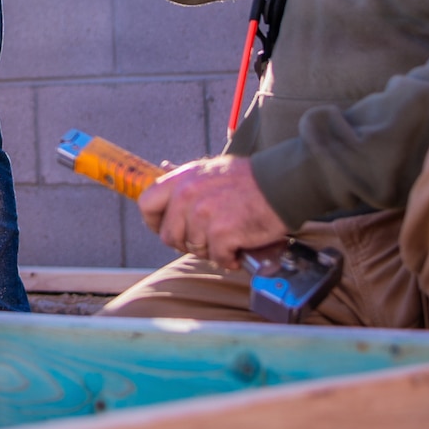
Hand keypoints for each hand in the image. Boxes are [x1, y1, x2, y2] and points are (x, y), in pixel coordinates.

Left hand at [137, 156, 291, 269]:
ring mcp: (204, 213)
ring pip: (194, 249)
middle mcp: (188, 194)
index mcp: (182, 178)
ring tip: (230, 238)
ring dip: (212, 250)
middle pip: (169, 236)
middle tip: (208, 240)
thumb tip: (163, 170)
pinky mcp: (222, 231)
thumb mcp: (210, 170)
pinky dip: (230, 258)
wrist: (281, 183)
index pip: (147, 203)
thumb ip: (187, 180)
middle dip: (188, 243)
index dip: (155, 223)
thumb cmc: (250, 179)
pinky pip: (218, 258)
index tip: (168, 230)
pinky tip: (240, 247)